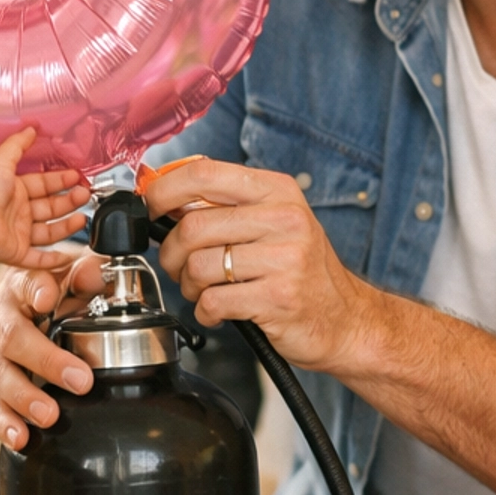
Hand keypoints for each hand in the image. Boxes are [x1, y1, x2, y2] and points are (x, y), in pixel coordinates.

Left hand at [0, 126, 89, 266]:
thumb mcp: (2, 161)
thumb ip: (17, 145)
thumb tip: (30, 128)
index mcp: (13, 190)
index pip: (43, 185)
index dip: (60, 180)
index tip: (77, 176)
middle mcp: (16, 212)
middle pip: (50, 208)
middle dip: (69, 201)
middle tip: (84, 194)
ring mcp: (17, 233)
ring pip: (49, 232)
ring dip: (67, 226)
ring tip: (82, 218)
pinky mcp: (17, 252)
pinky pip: (39, 258)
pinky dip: (54, 259)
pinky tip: (68, 254)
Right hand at [0, 248, 103, 447]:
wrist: (22, 299)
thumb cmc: (50, 287)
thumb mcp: (71, 272)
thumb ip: (88, 272)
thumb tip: (97, 274)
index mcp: (19, 285)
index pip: (27, 283)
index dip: (37, 290)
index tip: (48, 299)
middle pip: (12, 338)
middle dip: (45, 361)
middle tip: (79, 381)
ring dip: (23, 398)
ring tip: (48, 415)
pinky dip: (4, 421)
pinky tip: (19, 437)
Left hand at [144, 155, 376, 370]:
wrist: (347, 320)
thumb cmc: (301, 271)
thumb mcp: (274, 222)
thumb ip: (225, 205)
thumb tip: (163, 193)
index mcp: (277, 191)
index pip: (203, 174)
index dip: (163, 191)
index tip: (149, 207)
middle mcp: (284, 219)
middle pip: (193, 225)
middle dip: (172, 254)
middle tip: (179, 267)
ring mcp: (285, 258)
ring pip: (198, 266)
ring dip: (189, 286)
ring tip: (205, 291)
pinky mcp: (278, 298)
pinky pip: (214, 302)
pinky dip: (206, 312)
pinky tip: (220, 312)